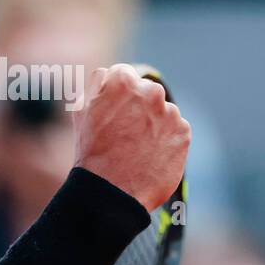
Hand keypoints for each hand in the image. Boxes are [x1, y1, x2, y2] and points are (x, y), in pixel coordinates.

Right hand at [73, 64, 190, 210]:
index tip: (115, 111)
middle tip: (125, 132)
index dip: (116, 93)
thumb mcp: (80, 111)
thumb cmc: (92, 151)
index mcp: (123, 81)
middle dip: (138, 106)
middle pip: (146, 91)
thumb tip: (110, 74)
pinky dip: (166, 139)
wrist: (112, 191)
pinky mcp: (183, 132)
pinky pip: (175, 129)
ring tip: (136, 147)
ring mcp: (169, 112)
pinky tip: (150, 154)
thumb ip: (97, 84)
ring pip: (161, 111)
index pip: (123, 74)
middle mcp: (150, 91)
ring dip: (153, 123)